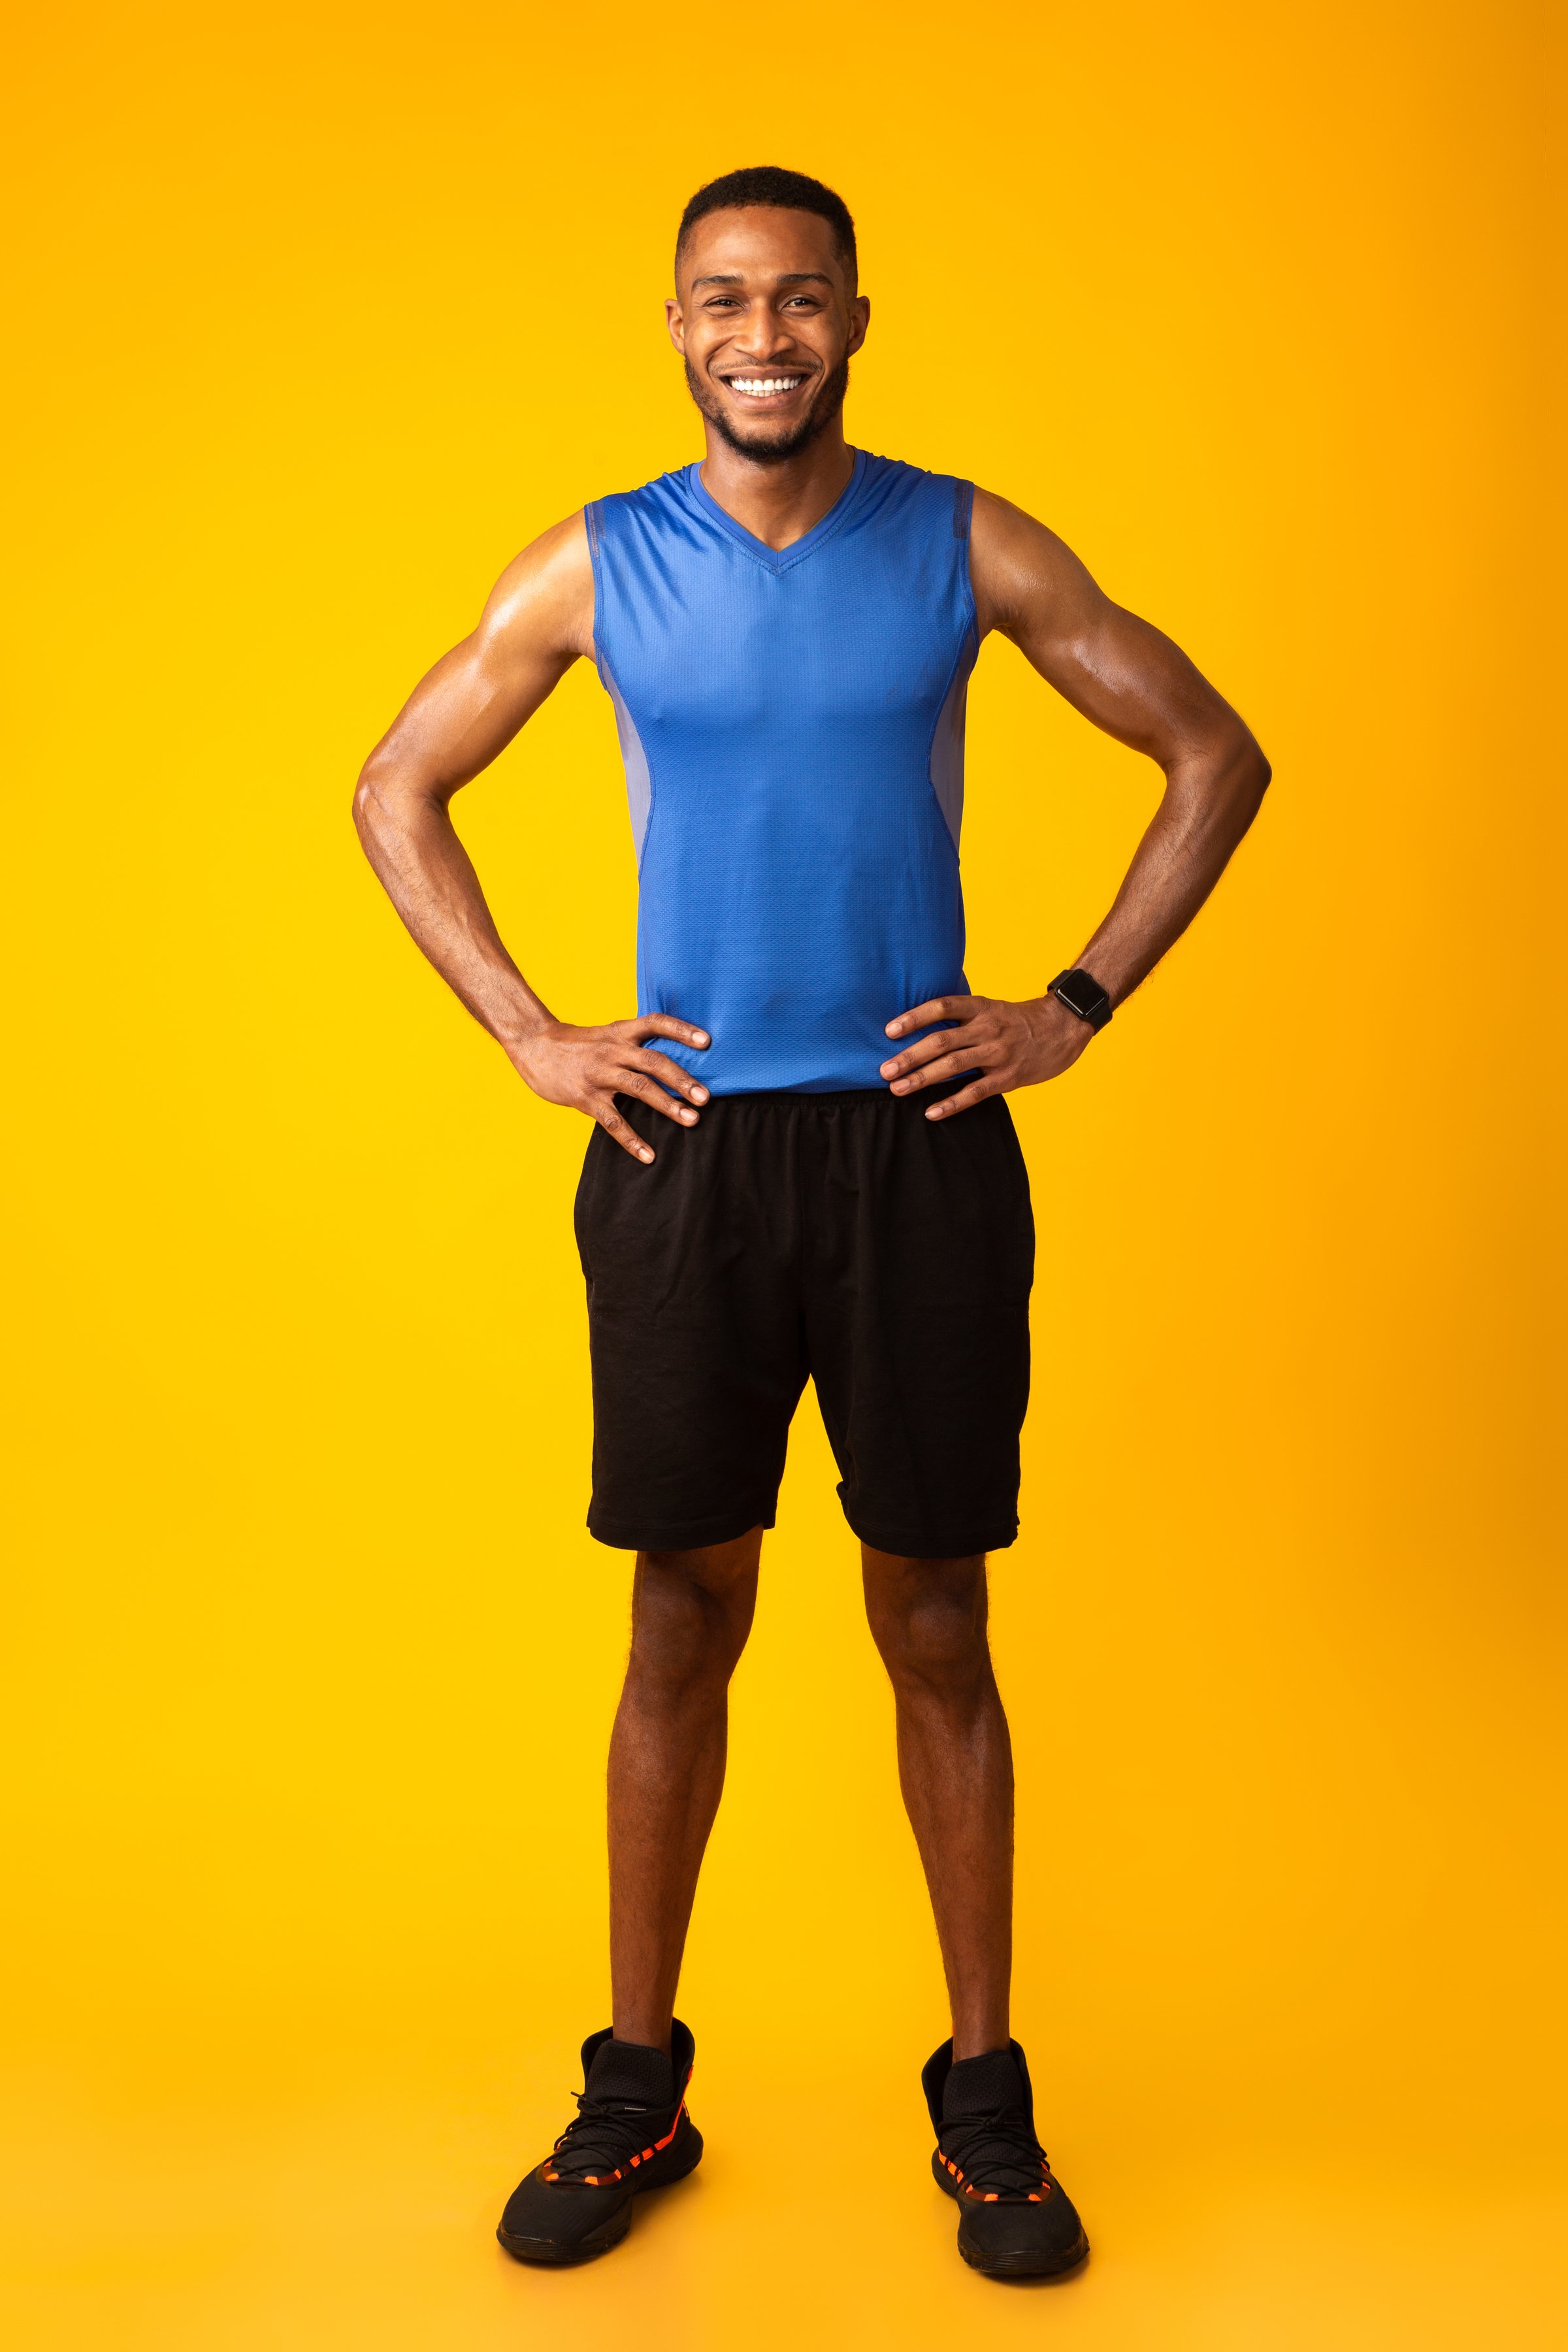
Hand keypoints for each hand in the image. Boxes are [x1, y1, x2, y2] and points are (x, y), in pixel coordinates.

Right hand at [512, 1014, 709, 1161]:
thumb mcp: (606, 1033)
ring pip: (639, 1089)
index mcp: (620, 1032)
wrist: (533, 1044)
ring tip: (692, 1120)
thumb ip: (633, 1042)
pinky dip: (632, 1141)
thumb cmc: (576, 1043)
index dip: (681, 1030)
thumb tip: (671, 1057)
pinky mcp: (585, 1098)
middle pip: (653, 1061)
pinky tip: (649, 1156)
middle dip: (681, 1079)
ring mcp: (599, 1074)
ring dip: (667, 1105)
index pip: (655, 1023)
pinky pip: (613, 1122)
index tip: (706, 1041)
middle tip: (705, 1097)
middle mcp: (612, 1050)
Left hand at [880, 991, 1093, 1118]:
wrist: (1063, 1028)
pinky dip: (951, 1103)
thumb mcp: (990, 1008)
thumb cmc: (1017, 1021)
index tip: (889, 1030)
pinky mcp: (1008, 1077)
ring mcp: (998, 1053)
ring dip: (922, 1078)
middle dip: (910, 1056)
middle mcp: (987, 1028)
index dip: (914, 1017)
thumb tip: (919, 1025)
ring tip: (897, 1088)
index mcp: (980, 1007)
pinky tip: (930, 1112)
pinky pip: (975, 1093)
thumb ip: (960, 1016)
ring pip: (954, 1066)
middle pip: (942, 1040)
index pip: (942, 1006)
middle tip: (884, 1070)